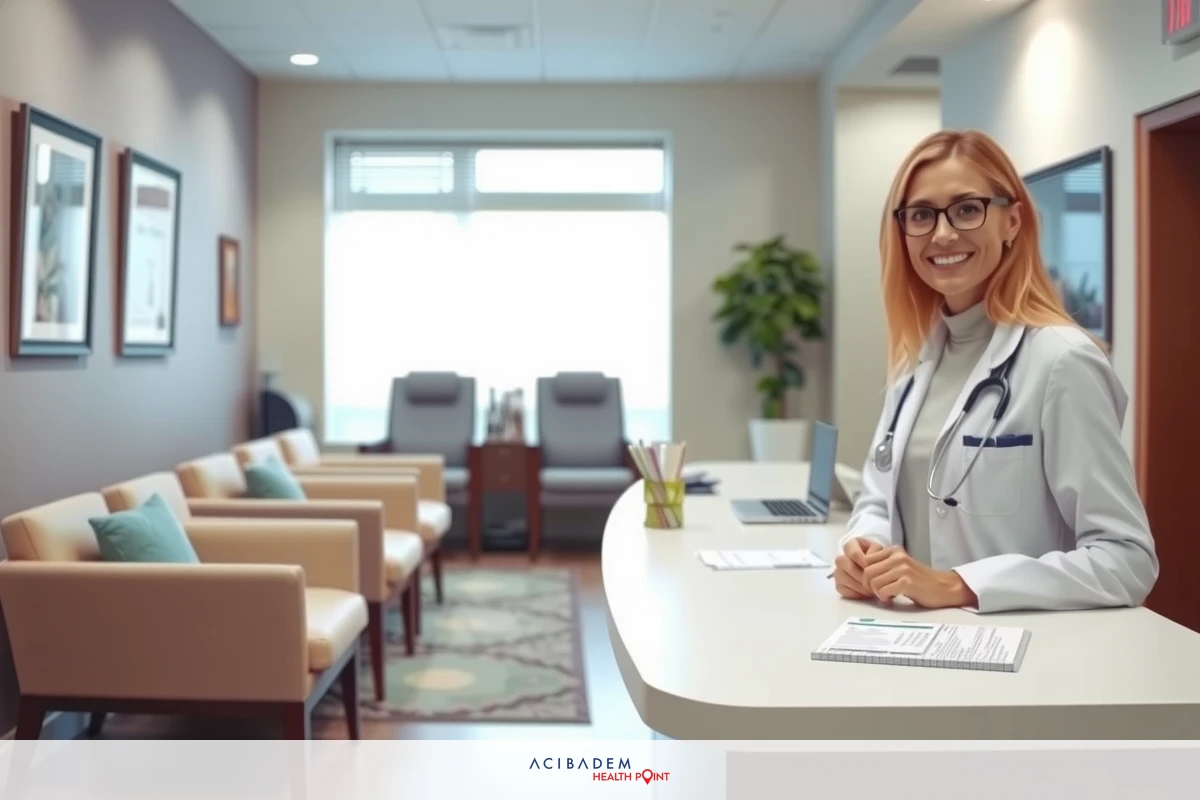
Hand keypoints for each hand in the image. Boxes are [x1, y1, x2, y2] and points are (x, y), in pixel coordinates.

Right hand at [833, 537, 884, 599]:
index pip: (853, 553)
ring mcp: (838, 571)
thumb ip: (876, 554)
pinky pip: (841, 588)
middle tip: (873, 582)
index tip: (875, 568)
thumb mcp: (881, 551)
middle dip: (860, 575)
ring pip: (841, 577)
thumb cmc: (879, 558)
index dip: (864, 562)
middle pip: (843, 564)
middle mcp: (842, 557)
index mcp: (851, 545)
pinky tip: (865, 593)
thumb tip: (869, 566)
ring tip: (871, 589)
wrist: (878, 569)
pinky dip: (854, 593)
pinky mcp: (839, 584)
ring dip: (858, 585)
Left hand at [861, 546, 976, 607]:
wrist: (944, 587)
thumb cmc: (920, 580)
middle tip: (880, 592)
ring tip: (888, 595)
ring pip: (873, 582)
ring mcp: (903, 568)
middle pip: (866, 572)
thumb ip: (883, 565)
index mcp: (893, 551)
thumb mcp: (900, 566)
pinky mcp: (907, 582)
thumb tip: (861, 574)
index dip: (866, 575)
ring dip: (878, 593)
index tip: (874, 584)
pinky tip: (893, 598)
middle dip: (869, 586)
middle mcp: (897, 557)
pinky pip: (883, 591)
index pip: (865, 561)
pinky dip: (885, 597)